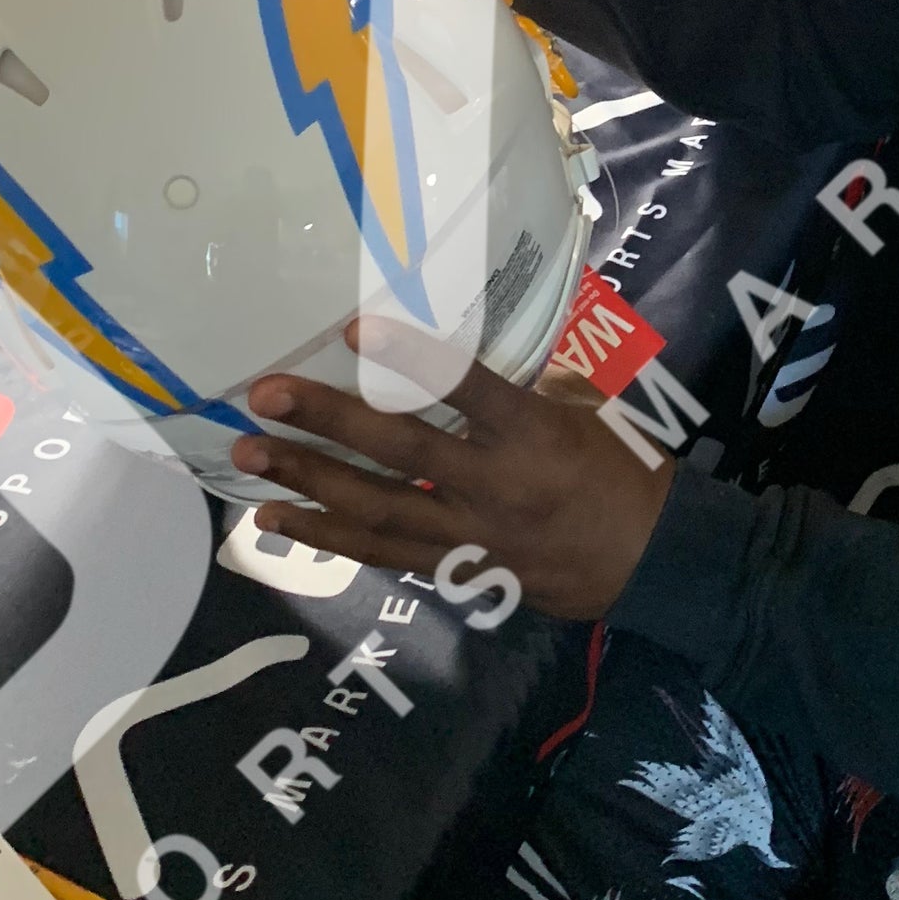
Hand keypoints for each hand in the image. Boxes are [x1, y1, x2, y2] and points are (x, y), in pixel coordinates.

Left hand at [230, 321, 673, 620]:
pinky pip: (383, 553)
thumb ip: (519, 383)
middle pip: (402, 454)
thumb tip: (454, 343)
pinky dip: (330, 535)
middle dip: (328, 426)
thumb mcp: (583, 409)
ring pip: (377, 512)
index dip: (411, 359)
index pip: (468, 389)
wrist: (649, 560)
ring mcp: (471, 535)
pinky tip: (283, 517)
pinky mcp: (457, 570)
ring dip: (308, 484)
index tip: (358, 329)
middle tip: (265, 398)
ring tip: (249, 461)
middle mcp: (497, 486)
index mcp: (535, 435)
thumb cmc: (619, 467)